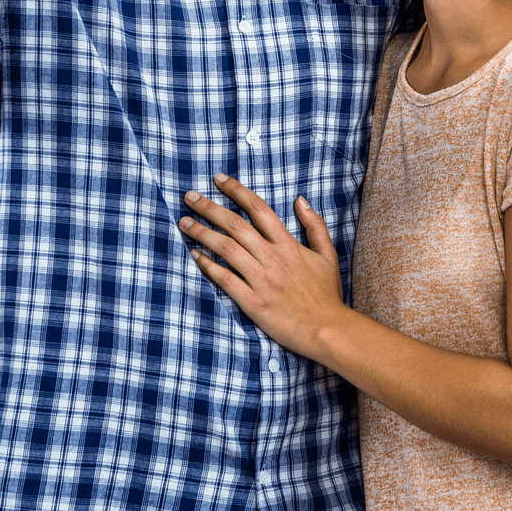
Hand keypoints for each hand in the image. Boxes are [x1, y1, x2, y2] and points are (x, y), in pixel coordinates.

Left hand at [179, 174, 346, 358]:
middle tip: (189, 196)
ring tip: (184, 222)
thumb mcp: (328, 255)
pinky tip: (194, 255)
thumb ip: (315, 225)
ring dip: (202, 232)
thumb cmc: (326, 295)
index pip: (258, 208)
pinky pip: (225, 279)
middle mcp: (272, 258)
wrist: (327, 331)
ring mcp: (261, 280)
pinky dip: (208, 266)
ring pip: (226, 248)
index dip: (236, 190)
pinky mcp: (253, 303)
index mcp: (288, 244)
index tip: (218, 179)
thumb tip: (300, 200)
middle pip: (235, 224)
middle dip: (209, 207)